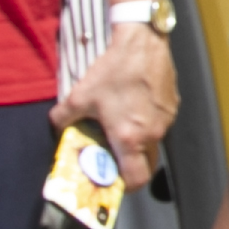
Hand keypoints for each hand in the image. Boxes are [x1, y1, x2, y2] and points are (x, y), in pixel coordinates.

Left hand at [59, 21, 178, 190]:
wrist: (142, 43)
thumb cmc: (113, 70)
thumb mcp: (80, 95)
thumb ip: (63, 117)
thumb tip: (56, 127)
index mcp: (129, 137)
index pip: (136, 179)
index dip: (124, 186)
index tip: (112, 180)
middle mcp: (151, 133)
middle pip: (146, 166)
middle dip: (131, 167)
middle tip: (114, 157)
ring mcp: (165, 120)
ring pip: (153, 143)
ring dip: (138, 142)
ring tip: (121, 124)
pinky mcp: (172, 106)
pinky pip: (160, 124)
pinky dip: (147, 123)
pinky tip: (133, 104)